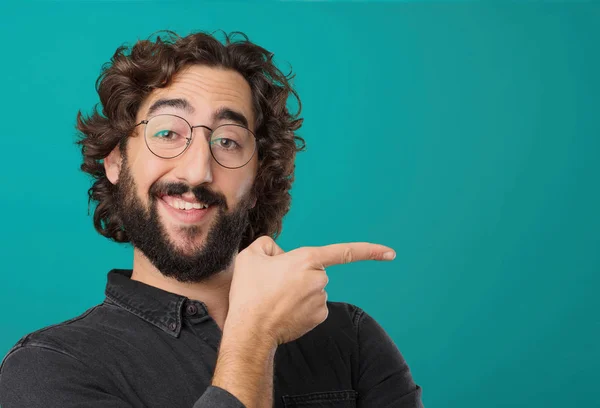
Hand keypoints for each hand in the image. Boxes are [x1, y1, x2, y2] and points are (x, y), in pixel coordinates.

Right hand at [224, 236, 395, 345]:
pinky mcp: (318, 317)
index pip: (345, 252)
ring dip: (298, 290)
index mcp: (308, 259)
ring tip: (274, 298)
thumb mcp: (250, 255)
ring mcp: (321, 300)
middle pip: (315, 270)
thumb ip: (267, 244)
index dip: (370, 250)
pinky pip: (312, 305)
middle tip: (272, 282)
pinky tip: (284, 310)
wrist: (250, 330)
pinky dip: (301, 305)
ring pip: (313, 288)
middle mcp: (320, 279)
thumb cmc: (249, 292)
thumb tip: (279, 254)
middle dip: (299, 273)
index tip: (391, 253)